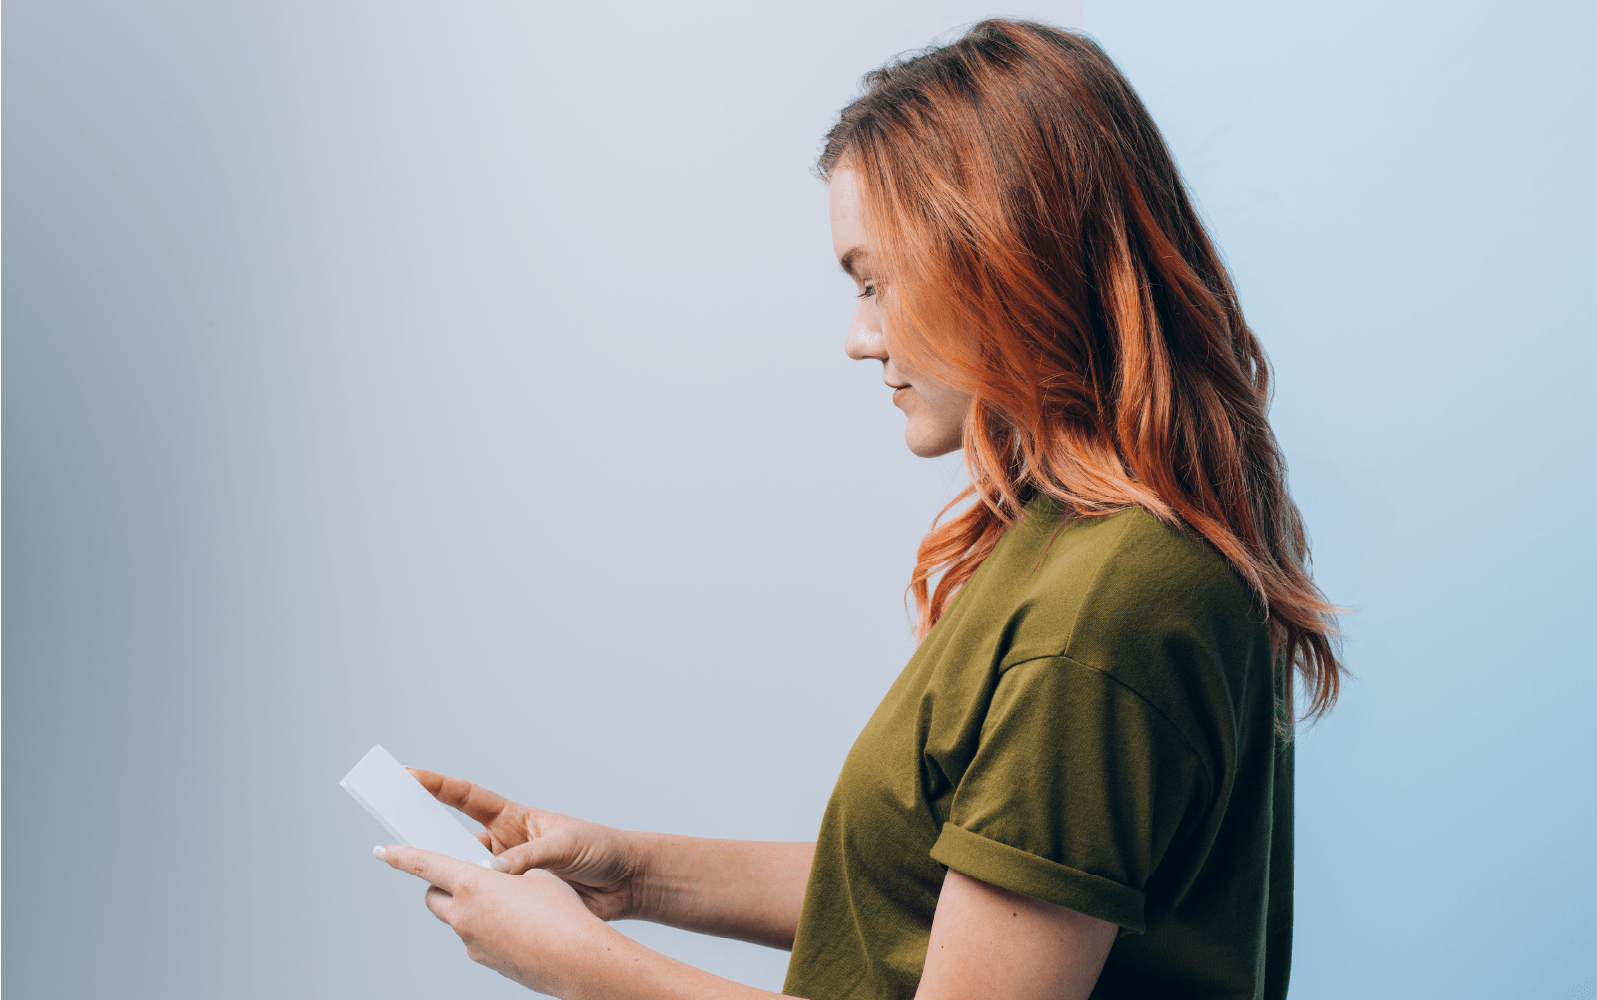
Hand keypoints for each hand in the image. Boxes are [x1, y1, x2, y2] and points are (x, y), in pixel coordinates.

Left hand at [375, 843, 607, 995]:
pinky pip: (477, 939)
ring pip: (458, 919)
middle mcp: (463, 914)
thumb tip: (497, 878)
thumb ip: (508, 871)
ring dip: (471, 909)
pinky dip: (489, 929)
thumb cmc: (560, 912)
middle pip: (434, 897)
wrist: (575, 960)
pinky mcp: (484, 960)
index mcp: (472, 884)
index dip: (402, 856)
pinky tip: (521, 928)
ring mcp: (471, 942)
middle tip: (466, 878)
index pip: (425, 865)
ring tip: (511, 906)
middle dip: (441, 886)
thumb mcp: (537, 874)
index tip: (383, 851)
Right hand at [407, 768, 650, 921]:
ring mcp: (506, 872)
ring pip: (463, 874)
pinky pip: (484, 902)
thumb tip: (494, 872)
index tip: (406, 774)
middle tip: (393, 829)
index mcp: (514, 818)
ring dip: (448, 876)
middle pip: (453, 836)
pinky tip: (465, 911)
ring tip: (424, 875)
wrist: (624, 882)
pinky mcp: (515, 899)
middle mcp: (503, 844)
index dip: (436, 785)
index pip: (467, 797)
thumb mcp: (565, 845)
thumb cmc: (600, 850)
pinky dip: (473, 906)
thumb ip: (530, 857)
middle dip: (423, 831)